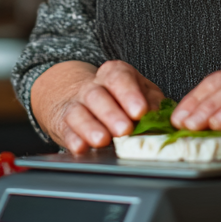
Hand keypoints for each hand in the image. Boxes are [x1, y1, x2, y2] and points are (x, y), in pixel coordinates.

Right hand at [31, 60, 164, 153]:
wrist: (79, 96)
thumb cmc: (119, 97)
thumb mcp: (141, 93)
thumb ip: (152, 102)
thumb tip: (157, 115)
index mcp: (115, 74)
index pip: (119, 78)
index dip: (129, 94)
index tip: (140, 111)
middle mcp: (93, 87)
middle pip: (97, 95)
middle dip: (111, 113)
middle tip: (124, 129)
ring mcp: (76, 105)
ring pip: (79, 112)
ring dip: (90, 127)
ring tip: (103, 140)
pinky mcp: (64, 124)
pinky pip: (66, 131)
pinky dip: (73, 139)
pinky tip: (81, 147)